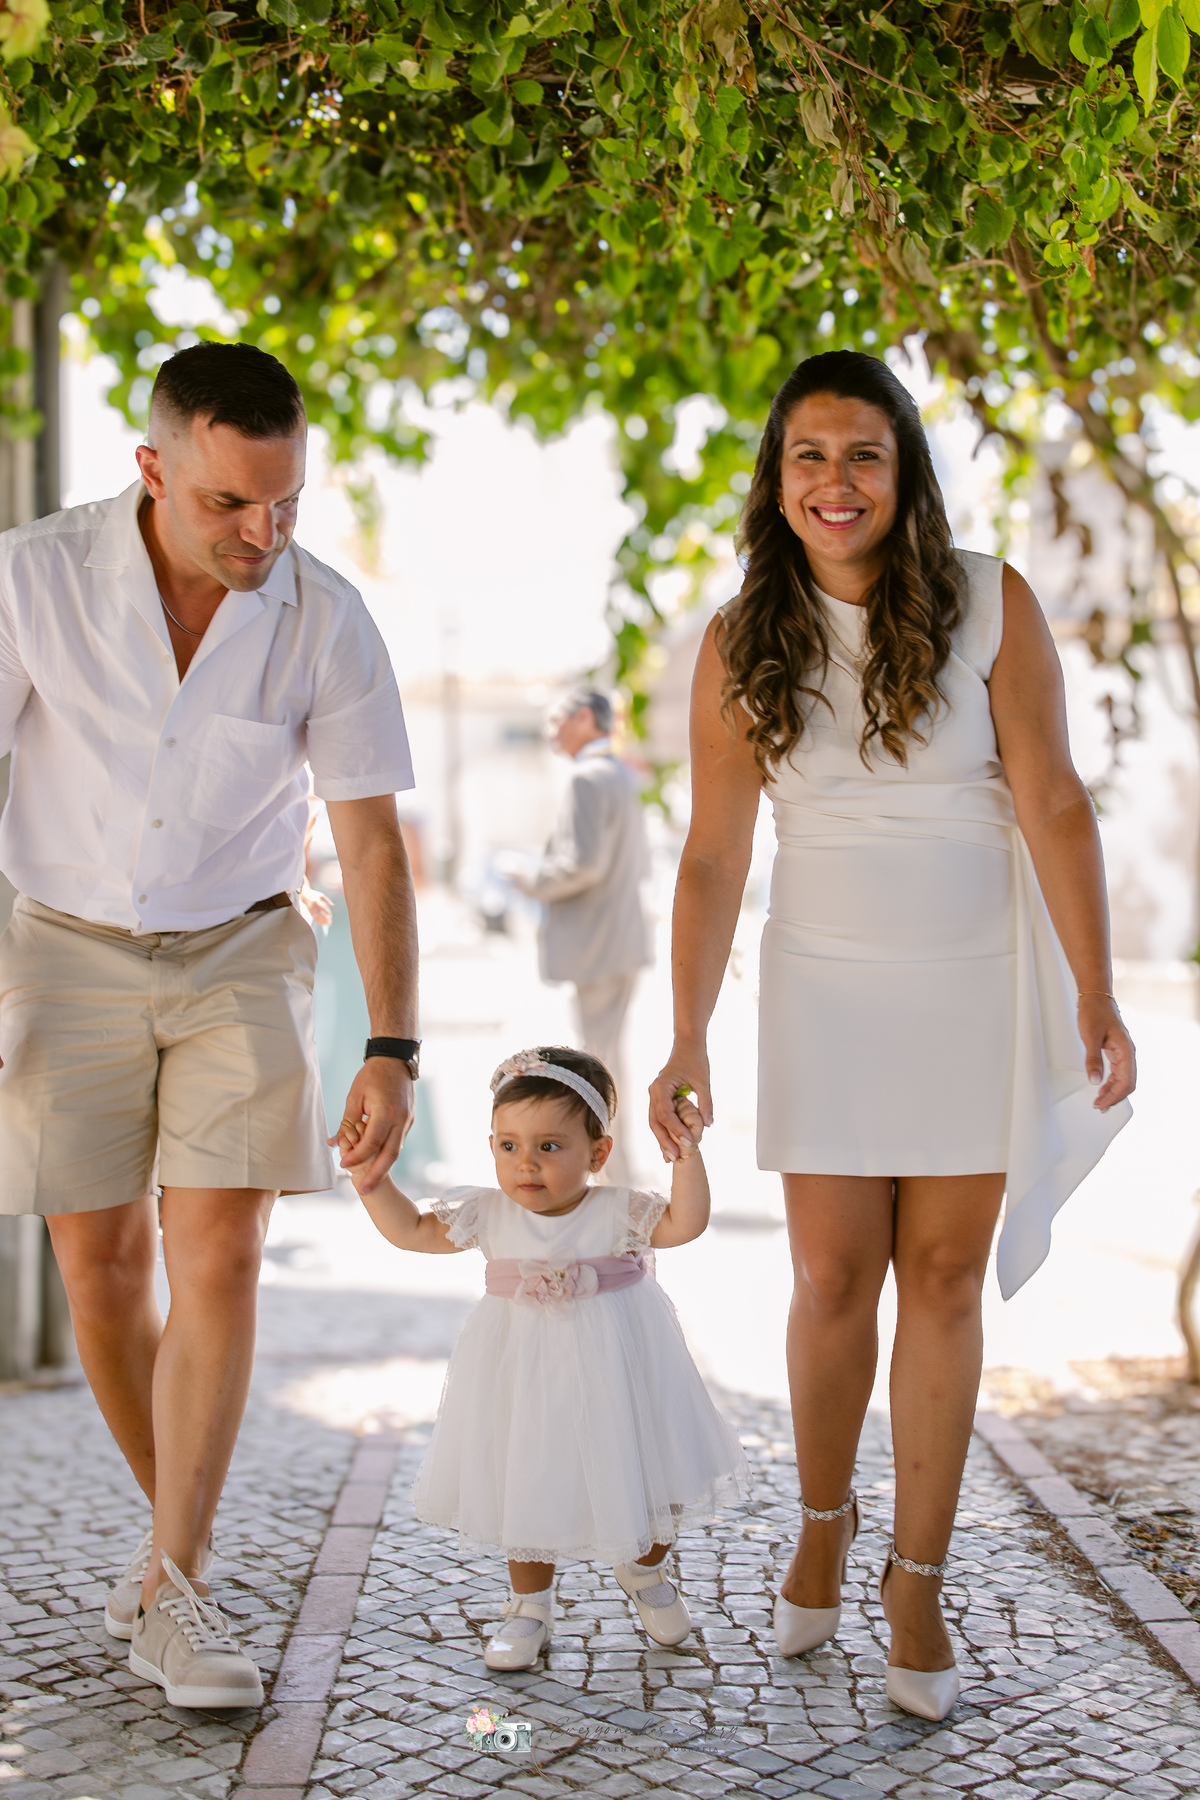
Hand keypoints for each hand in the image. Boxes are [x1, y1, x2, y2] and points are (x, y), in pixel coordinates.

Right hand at [300, 878, 333, 927]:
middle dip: (324, 919)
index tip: (330, 916)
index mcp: (317, 901)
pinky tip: (323, 924)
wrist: (305, 895)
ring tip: (327, 924)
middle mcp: (313, 907)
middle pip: (319, 914)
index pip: (322, 908)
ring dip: (322, 922)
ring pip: (316, 918)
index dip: (327, 912)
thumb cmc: (315, 895)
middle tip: (330, 922)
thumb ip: (328, 901)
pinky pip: (314, 919)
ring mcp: (311, 911)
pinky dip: (318, 922)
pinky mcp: (310, 913)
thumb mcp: (322, 896)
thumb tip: (333, 906)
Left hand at [328, 1057, 413, 1192]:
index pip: (371, 1143)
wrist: (396, 1060)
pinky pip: (397, 1142)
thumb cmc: (372, 1075)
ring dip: (382, 1168)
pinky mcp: (408, 1121)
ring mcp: (407, 1121)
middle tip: (365, 1191)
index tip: (344, 1165)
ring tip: (370, 1183)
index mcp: (385, 1112)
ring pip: (395, 1151)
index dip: (357, 1156)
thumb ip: (347, 1122)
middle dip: (376, 1175)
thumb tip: (334, 1143)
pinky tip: (376, 1164)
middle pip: (389, 1155)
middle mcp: (400, 1120)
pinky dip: (386, 1154)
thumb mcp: (355, 1096)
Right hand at [648, 1044, 712, 1161]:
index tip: (689, 1141)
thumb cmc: (695, 1059)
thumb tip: (708, 1125)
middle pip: (655, 1121)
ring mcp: (655, 1096)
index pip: (666, 1114)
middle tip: (674, 1157)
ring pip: (655, 1122)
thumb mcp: (703, 1081)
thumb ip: (705, 1103)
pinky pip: (659, 1118)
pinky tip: (670, 1146)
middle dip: (665, 1140)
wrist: (687, 1045)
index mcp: (661, 1087)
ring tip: (670, 1157)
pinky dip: (664, 1131)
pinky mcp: (660, 1099)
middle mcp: (654, 1092)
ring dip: (662, 1139)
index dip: (676, 1130)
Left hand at [1077, 994, 1135, 1111]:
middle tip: (1099, 1106)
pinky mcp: (1116, 1051)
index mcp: (1126, 1050)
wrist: (1096, 997)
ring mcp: (1123, 1052)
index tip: (1102, 1103)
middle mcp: (1128, 1052)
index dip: (1115, 1095)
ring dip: (1112, 1091)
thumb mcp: (1090, 1036)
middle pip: (1127, 1082)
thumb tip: (1095, 1080)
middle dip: (1114, 1097)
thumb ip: (1092, 1059)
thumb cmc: (1094, 1012)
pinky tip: (1102, 1087)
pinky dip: (1111, 1082)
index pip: (1126, 1081)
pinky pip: (1118, 1071)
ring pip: (1123, 1078)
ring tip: (1100, 1101)